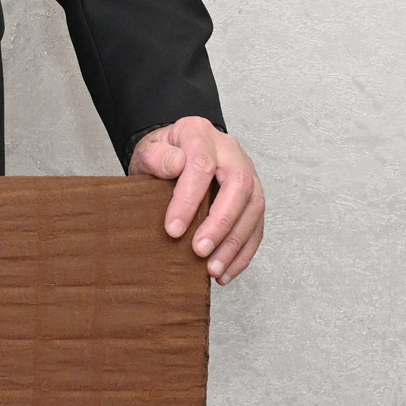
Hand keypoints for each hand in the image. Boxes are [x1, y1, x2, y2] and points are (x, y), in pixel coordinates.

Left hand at [133, 116, 265, 282]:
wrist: (175, 154)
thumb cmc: (163, 156)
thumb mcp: (148, 151)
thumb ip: (156, 157)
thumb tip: (175, 165)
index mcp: (201, 134)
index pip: (202, 165)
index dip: (188, 200)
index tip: (172, 229)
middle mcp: (231, 152)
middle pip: (239, 185)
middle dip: (221, 223)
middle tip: (200, 251)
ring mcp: (247, 173)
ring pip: (254, 208)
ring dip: (235, 243)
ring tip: (213, 270)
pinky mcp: (253, 197)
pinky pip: (257, 225)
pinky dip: (243, 252)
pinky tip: (226, 271)